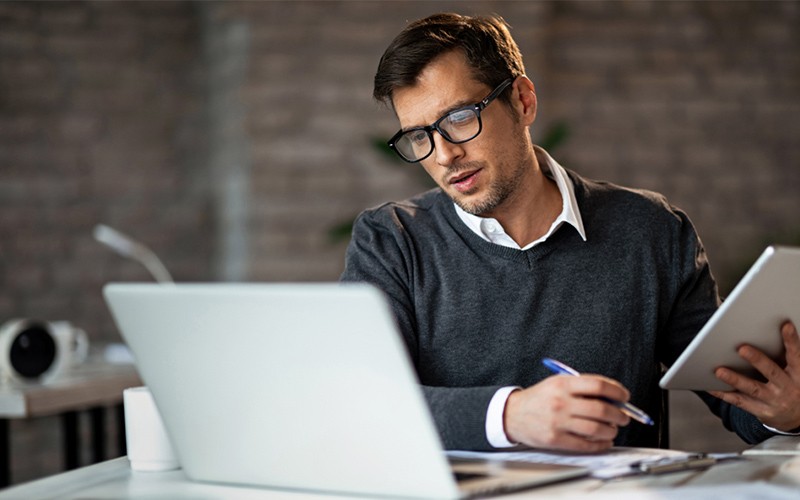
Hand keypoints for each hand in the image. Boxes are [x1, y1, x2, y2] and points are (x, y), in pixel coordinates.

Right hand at [503, 374, 630, 451]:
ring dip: (611, 430)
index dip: (617, 392)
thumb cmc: (540, 398)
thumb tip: (614, 398)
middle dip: (619, 415)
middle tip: (623, 417)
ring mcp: (558, 421)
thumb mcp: (558, 384)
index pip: (598, 386)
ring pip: (596, 429)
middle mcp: (561, 402)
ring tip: (612, 429)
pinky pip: (585, 445)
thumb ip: (583, 387)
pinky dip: (600, 445)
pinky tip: (604, 441)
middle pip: (601, 409)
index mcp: (563, 384)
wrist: (513, 414)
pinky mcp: (555, 439)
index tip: (625, 397)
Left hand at [710, 321, 799, 431]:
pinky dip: (724, 393)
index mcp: (798, 374)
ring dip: (735, 379)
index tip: (785, 325)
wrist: (797, 418)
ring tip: (719, 371)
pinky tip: (710, 386)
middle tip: (741, 348)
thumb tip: (765, 333)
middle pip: (772, 371)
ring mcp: (774, 401)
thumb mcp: (795, 373)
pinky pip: (740, 401)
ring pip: (753, 389)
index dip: (792, 341)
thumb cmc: (792, 386)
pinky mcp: (762, 411)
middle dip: (757, 360)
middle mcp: (788, 388)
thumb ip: (783, 358)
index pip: (795, 355)